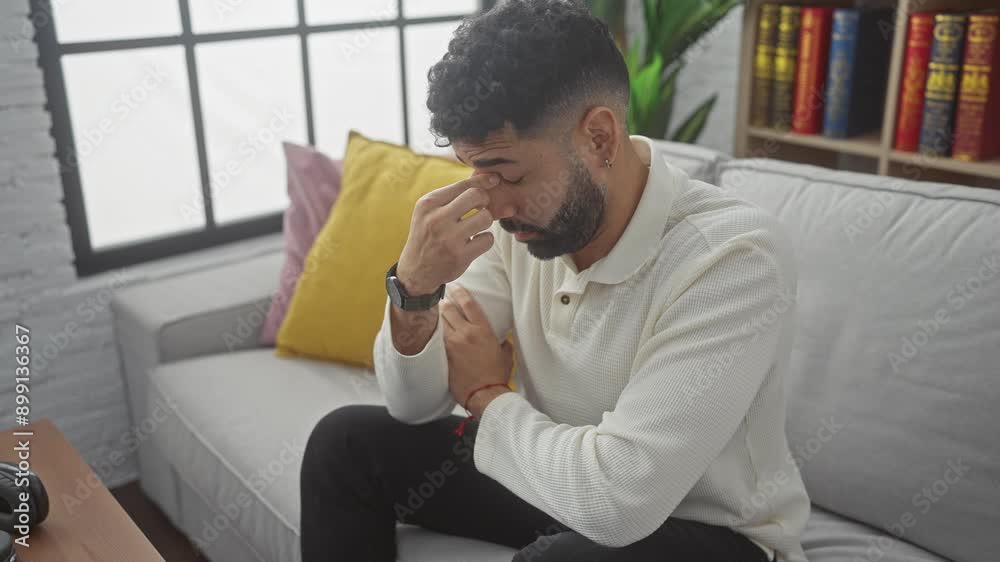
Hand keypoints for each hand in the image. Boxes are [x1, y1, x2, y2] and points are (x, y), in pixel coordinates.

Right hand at [397, 174, 499, 294]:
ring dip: (485, 222)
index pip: (462, 185)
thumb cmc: (429, 234)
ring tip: (475, 228)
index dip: (482, 181)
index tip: (494, 180)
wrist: (416, 269)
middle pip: (476, 196)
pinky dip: (484, 240)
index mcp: (428, 203)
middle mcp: (437, 219)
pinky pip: (488, 239)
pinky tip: (473, 243)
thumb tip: (487, 179)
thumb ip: (455, 196)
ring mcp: (449, 238)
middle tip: (481, 209)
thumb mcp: (431, 211)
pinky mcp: (460, 256)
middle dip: (485, 201)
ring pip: (485, 218)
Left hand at [441, 285, 513, 412]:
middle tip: (443, 299)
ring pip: (440, 322)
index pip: (468, 303)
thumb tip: (501, 337)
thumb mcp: (506, 352)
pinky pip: (437, 338)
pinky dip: (436, 332)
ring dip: (438, 316)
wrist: (484, 393)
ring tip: (436, 313)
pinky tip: (434, 331)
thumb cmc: (496, 374)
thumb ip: (502, 340)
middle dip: (445, 302)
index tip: (455, 286)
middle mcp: (465, 333)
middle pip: (449, 309)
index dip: (460, 292)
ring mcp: (452, 344)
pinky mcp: (444, 355)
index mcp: (482, 330)